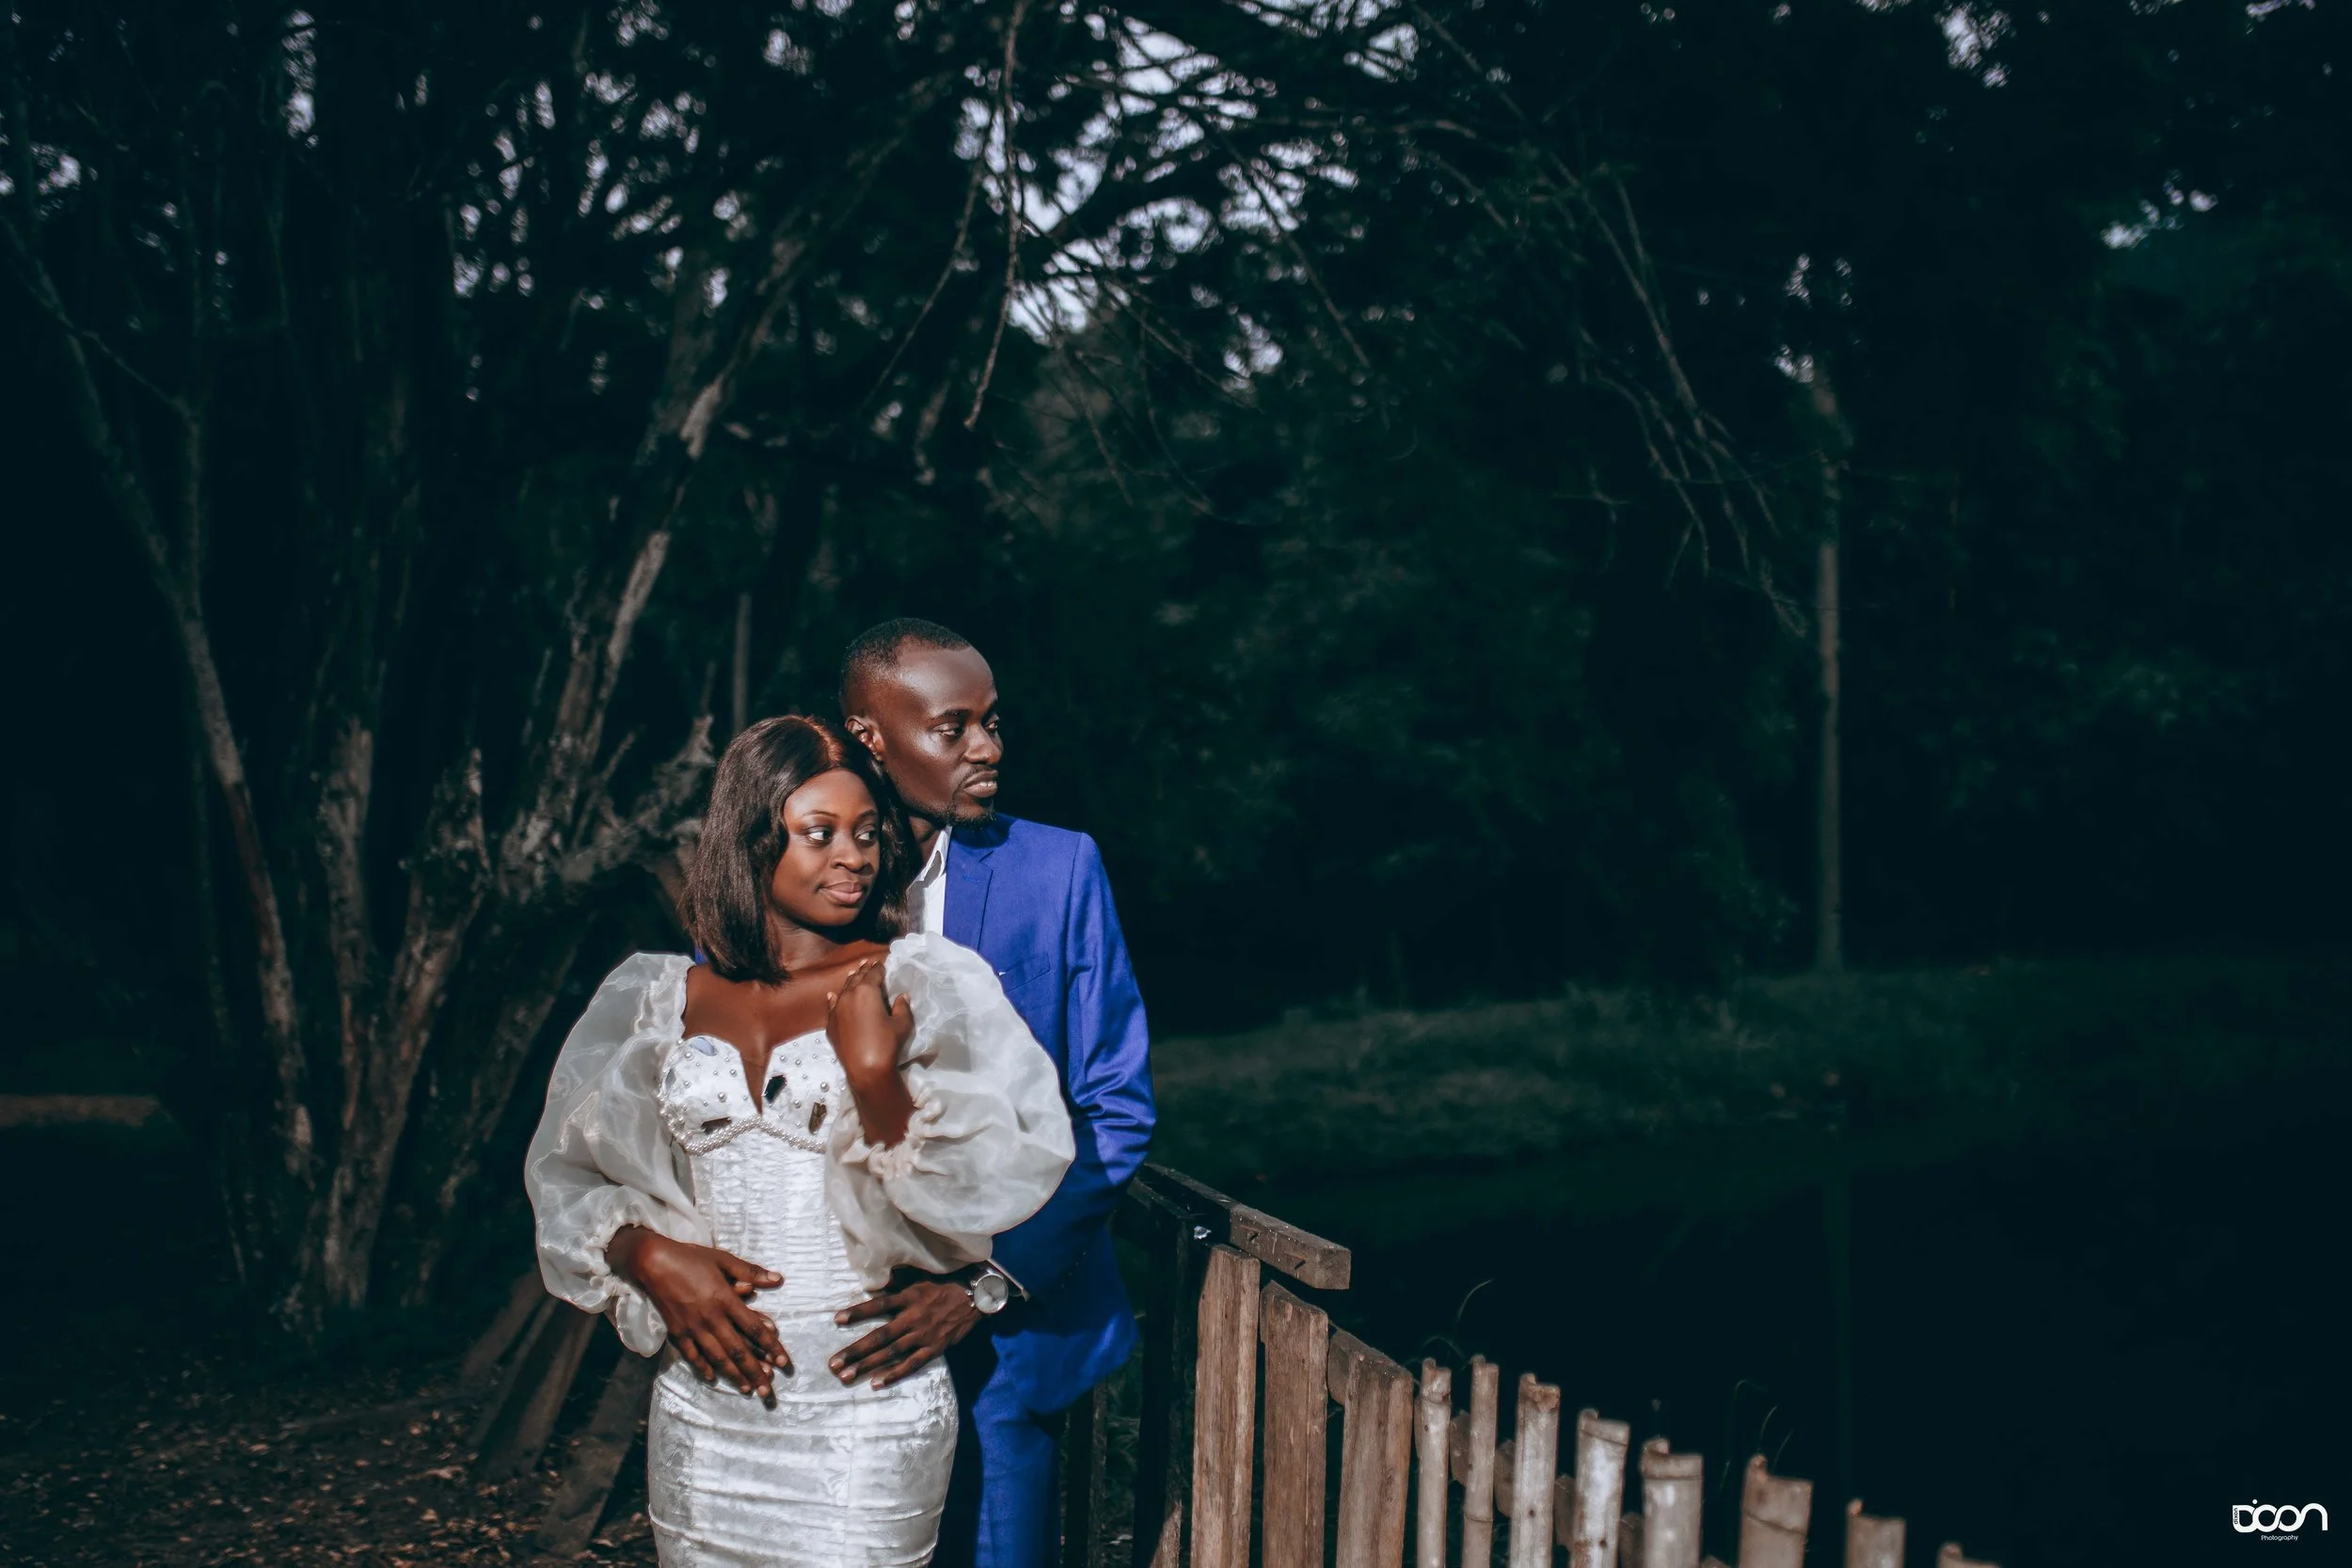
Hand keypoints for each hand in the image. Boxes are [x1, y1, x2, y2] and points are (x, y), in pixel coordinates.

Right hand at [607, 1226, 789, 1397]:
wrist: (652, 1262)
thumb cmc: (690, 1258)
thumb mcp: (723, 1259)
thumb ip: (750, 1271)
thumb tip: (779, 1280)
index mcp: (726, 1300)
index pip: (754, 1328)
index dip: (771, 1346)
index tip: (784, 1362)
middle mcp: (711, 1318)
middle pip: (738, 1350)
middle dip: (755, 1372)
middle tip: (768, 1391)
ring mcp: (693, 1328)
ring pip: (717, 1357)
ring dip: (734, 1375)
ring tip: (748, 1389)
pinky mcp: (677, 1332)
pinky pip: (692, 1355)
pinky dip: (703, 1367)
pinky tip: (712, 1378)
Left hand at [826, 956, 917, 1144]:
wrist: (865, 1069)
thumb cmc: (887, 1044)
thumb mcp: (902, 1024)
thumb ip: (902, 1007)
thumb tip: (901, 996)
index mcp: (866, 990)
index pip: (874, 973)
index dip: (880, 967)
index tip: (883, 963)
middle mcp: (848, 995)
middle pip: (857, 978)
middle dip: (864, 970)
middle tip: (869, 963)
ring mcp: (836, 1009)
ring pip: (843, 989)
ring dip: (850, 981)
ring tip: (855, 973)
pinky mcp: (830, 1024)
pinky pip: (831, 1006)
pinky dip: (833, 999)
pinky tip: (832, 995)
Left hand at [830, 1272, 982, 1388]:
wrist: (977, 1299)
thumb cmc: (947, 1284)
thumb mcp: (922, 1277)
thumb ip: (900, 1279)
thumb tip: (880, 1275)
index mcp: (909, 1297)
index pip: (878, 1305)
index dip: (858, 1313)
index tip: (837, 1320)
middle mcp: (913, 1318)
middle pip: (879, 1336)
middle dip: (854, 1351)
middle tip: (833, 1364)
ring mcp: (923, 1336)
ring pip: (890, 1354)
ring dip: (867, 1366)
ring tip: (847, 1377)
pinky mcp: (933, 1349)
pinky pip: (911, 1365)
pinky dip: (894, 1375)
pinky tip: (876, 1383)